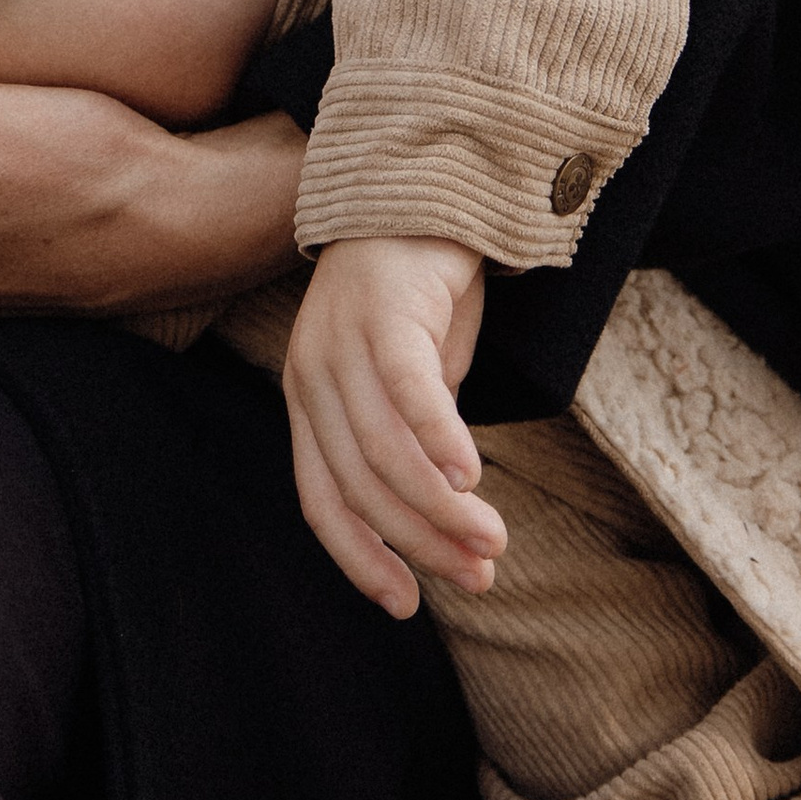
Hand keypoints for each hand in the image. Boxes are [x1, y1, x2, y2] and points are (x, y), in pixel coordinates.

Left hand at [283, 236, 505, 618]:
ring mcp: (340, 344)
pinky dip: (438, 441)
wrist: (422, 193)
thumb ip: (412, 442)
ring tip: (492, 539)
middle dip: (421, 543)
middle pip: (359, 486)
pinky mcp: (384, 315)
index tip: (407, 606)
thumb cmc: (419, 297)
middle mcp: (311, 376)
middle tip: (482, 573)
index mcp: (308, 400)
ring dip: (442, 507)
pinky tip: (472, 477)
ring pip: (386, 451)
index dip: (361, 560)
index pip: (321, 501)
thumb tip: (449, 517)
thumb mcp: (409, 380)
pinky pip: (409, 393)